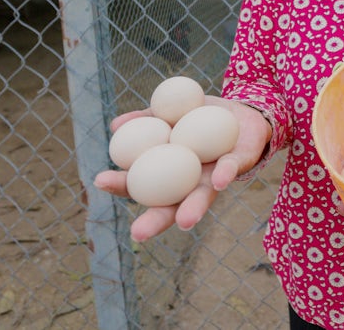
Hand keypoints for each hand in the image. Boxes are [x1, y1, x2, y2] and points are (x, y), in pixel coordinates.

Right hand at [93, 96, 271, 242]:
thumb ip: (146, 118)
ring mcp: (215, 175)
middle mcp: (191, 180)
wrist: (244, 110)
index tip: (100, 181)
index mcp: (170, 170)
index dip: (122, 185)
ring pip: (203, 195)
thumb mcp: (170, 112)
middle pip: (171, 205)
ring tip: (184, 221)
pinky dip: (224, 174)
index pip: (142, 183)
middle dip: (155, 221)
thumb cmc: (201, 116)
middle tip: (137, 234)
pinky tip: (218, 181)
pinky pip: (230, 168)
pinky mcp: (239, 162)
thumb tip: (115, 127)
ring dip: (194, 208)